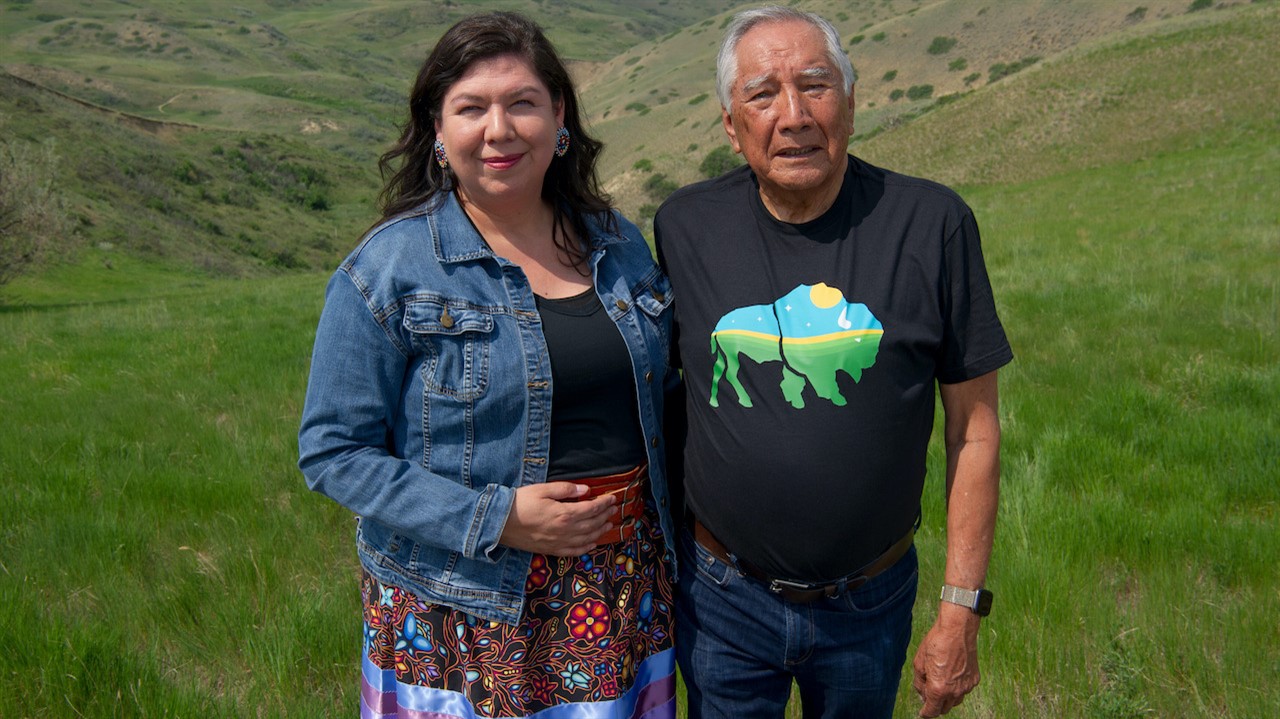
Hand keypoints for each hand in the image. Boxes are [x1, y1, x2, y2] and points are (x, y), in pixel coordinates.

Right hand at [499, 482, 616, 555]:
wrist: (499, 523)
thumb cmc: (520, 503)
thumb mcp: (542, 489)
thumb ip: (566, 490)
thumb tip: (585, 490)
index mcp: (564, 514)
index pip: (591, 508)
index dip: (604, 503)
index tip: (612, 498)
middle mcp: (565, 531)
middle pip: (592, 524)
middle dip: (605, 515)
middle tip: (614, 509)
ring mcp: (559, 543)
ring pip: (586, 538)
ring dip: (600, 531)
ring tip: (609, 524)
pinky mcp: (551, 550)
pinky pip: (574, 552)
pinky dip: (586, 548)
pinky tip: (593, 544)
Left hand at [913, 606, 980, 716]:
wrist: (957, 630)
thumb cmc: (936, 643)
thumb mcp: (919, 663)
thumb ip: (919, 683)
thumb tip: (922, 694)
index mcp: (938, 689)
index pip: (932, 711)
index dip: (925, 713)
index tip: (923, 712)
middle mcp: (954, 691)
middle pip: (944, 708)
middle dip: (935, 705)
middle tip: (928, 693)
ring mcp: (966, 686)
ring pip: (955, 701)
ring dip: (947, 697)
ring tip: (940, 682)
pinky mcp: (974, 679)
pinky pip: (964, 690)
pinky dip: (957, 687)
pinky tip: (951, 674)